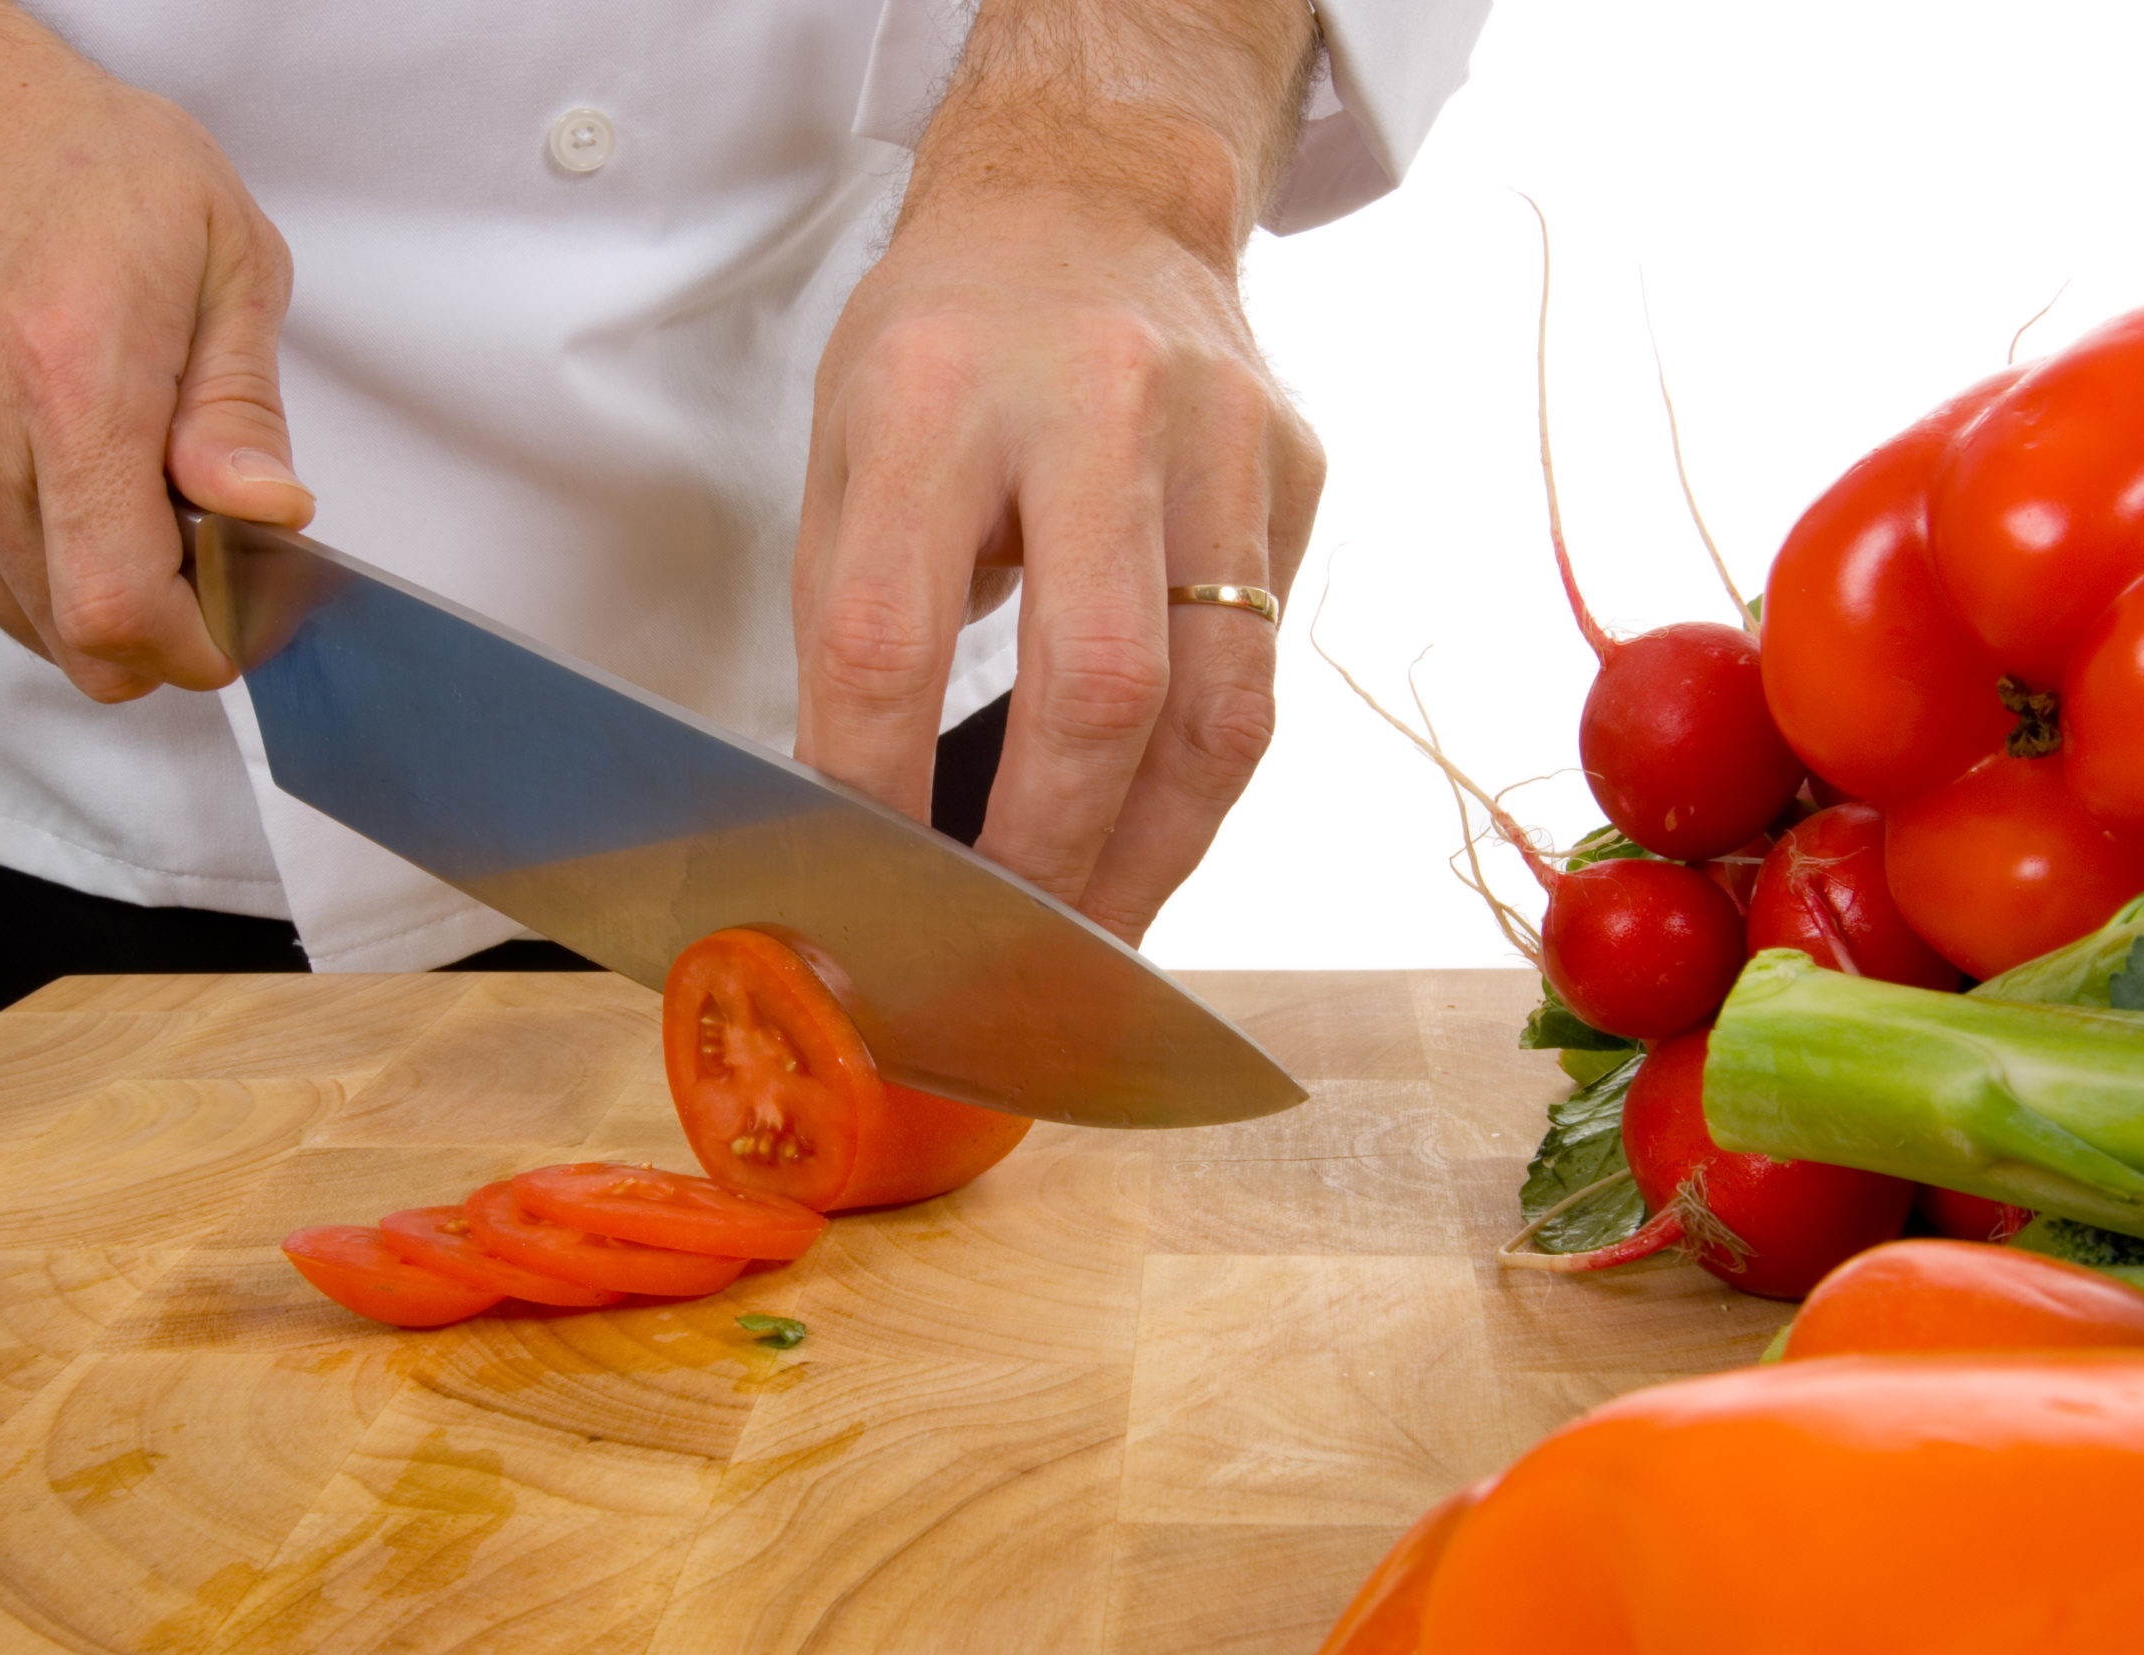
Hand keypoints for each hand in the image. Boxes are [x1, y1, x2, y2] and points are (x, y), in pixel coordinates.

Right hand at [0, 0, 312, 701]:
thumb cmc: (65, 160)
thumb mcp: (223, 255)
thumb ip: (242, 409)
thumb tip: (269, 514)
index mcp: (68, 380)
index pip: (118, 606)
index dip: (192, 649)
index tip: (230, 627)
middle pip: (70, 636)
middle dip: (153, 624)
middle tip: (188, 552)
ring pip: (13, 613)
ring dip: (81, 584)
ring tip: (108, 481)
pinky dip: (12, 548)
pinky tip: (33, 460)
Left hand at [791, 0, 1322, 945]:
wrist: (1094, 206)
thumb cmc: (947, 344)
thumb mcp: (847, 448)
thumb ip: (855, 622)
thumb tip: (866, 820)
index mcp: (939, 390)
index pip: (894, 638)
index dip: (875, 791)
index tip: (860, 890)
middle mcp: (1099, 404)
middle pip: (1095, 689)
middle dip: (1043, 858)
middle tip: (1001, 961)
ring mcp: (1223, 440)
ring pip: (1218, 708)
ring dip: (1153, 859)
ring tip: (1094, 944)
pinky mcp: (1296, 477)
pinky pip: (1262, 671)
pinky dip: (1200, 785)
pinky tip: (1149, 841)